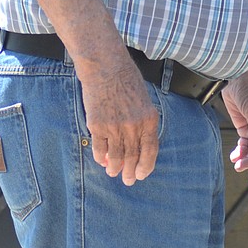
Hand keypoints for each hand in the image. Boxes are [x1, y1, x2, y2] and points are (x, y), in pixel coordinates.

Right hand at [80, 60, 159, 185]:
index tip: (141, 175)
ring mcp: (115, 127)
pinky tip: (101, 159)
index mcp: (149, 119)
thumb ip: (140, 122)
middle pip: (133, 156)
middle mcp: (134, 126)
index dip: (146, 166)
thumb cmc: (125, 79)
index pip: (150, 150)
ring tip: (112, 172)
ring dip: (114, 168)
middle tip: (127, 181)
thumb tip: (134, 144)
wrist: (105, 66)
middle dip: (130, 172)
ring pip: (115, 157)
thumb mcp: (142, 100)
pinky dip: (100, 156)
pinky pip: (99, 148)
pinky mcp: (97, 125)